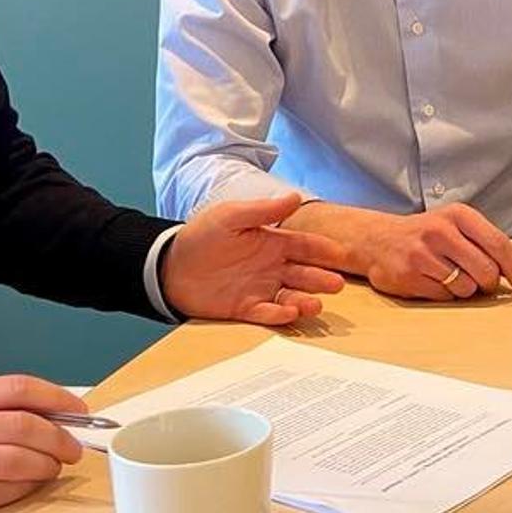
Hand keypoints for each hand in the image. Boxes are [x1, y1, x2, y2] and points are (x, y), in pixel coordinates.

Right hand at [0, 375, 85, 512]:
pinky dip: (22, 490)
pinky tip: (30, 486)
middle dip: (58, 438)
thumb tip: (55, 414)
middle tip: (73, 448)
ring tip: (53, 468)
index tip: (80, 410)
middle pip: (20, 426)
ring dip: (44, 467)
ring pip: (12, 462)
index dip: (56, 398)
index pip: (15, 388)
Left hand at [162, 193, 346, 323]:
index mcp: (272, 242)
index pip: (304, 245)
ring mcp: (260, 288)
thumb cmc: (202, 236)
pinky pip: (266, 314)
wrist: (170, 266)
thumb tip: (295, 197)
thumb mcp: (231, 217)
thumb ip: (263, 211)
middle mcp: (271, 267)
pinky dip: (279, 315)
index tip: (341, 254)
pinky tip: (289, 313)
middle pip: (304, 274)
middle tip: (337, 284)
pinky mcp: (245, 308)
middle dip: (322, 279)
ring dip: (305, 300)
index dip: (322, 250)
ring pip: (291, 296)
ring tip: (316, 305)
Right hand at [288, 200, 511, 300]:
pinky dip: (445, 294)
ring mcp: (423, 254)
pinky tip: (433, 281)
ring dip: (465, 289)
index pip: (498, 243)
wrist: (377, 239)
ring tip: (449, 275)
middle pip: (486, 271)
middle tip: (483, 282)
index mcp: (458, 214)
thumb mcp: (454, 224)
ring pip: (466, 287)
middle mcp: (441, 231)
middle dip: (489, 283)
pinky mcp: (410, 276)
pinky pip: (445, 296)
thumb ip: (482, 242)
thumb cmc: (425, 234)